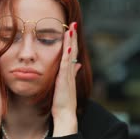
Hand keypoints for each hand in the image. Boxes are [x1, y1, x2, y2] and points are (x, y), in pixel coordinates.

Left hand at [51, 22, 81, 136]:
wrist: (65, 115)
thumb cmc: (62, 103)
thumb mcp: (65, 85)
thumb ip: (71, 74)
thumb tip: (77, 64)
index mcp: (69, 72)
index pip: (71, 53)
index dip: (71, 41)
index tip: (70, 29)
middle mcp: (70, 72)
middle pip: (73, 50)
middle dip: (73, 36)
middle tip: (73, 23)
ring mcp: (68, 75)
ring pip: (71, 54)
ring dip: (72, 41)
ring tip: (72, 28)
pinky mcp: (64, 80)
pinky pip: (66, 64)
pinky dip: (68, 54)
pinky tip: (68, 45)